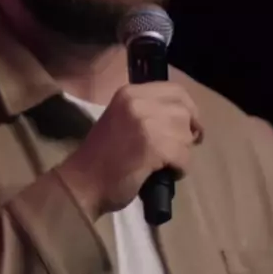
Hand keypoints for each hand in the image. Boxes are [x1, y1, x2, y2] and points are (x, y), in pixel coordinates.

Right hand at [56, 82, 202, 220]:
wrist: (82, 183)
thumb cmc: (101, 157)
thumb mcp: (122, 120)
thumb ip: (148, 112)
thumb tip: (184, 119)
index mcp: (130, 93)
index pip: (176, 90)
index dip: (188, 109)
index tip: (189, 126)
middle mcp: (138, 102)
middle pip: (184, 112)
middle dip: (187, 133)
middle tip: (179, 150)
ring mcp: (146, 123)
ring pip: (186, 134)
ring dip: (182, 153)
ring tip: (166, 164)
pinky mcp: (154, 147)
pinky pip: (183, 156)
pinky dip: (180, 169)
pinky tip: (165, 174)